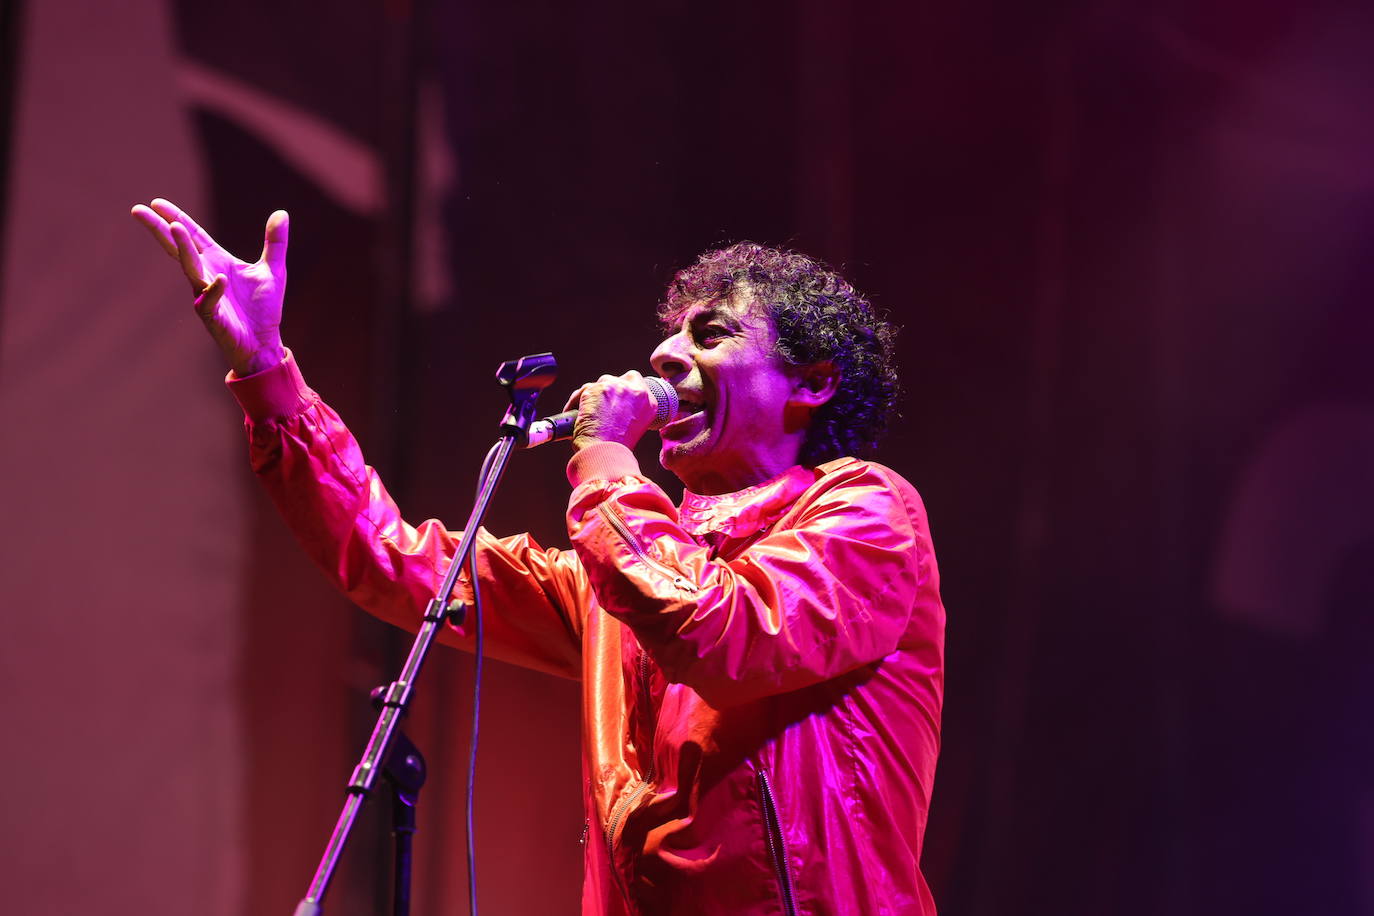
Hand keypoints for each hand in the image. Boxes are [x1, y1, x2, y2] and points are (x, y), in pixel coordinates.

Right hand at [131, 198, 287, 375]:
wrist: (264, 342)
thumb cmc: (263, 308)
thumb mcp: (273, 270)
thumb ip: (275, 242)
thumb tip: (282, 213)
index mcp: (217, 262)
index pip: (193, 236)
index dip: (176, 218)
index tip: (156, 202)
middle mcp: (205, 275)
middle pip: (178, 247)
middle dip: (159, 229)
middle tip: (138, 210)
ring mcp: (205, 295)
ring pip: (190, 269)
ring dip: (182, 248)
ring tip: (174, 227)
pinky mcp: (212, 316)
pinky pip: (209, 300)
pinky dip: (214, 289)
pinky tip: (219, 279)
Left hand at [565, 371, 659, 450]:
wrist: (603, 454)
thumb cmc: (617, 448)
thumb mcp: (635, 428)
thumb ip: (631, 410)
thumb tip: (615, 404)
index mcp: (649, 403)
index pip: (636, 382)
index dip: (623, 390)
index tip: (616, 399)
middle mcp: (635, 391)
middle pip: (618, 380)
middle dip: (608, 390)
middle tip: (601, 406)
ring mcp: (615, 388)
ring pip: (600, 384)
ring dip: (593, 396)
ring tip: (588, 414)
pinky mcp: (595, 389)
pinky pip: (582, 391)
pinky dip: (576, 402)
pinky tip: (576, 415)